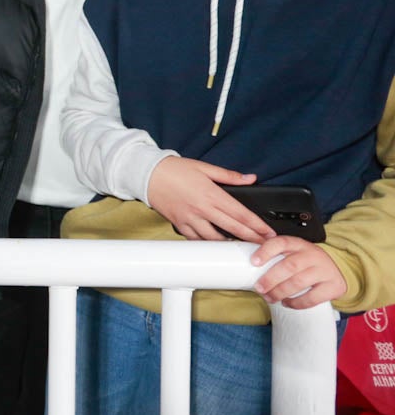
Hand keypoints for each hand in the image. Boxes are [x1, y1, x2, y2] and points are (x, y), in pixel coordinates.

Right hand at [145, 158, 269, 241]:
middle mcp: (202, 208)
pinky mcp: (179, 223)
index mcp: (211, 194)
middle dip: (251, 237)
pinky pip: (195, 238)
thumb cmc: (174, 169)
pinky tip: (215, 245)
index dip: (257, 225)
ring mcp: (190, 218)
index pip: (240, 213)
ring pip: (214, 238)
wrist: (146, 174)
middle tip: (265, 245)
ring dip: (229, 244)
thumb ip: (229, 175)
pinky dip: (206, 243)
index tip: (268, 232)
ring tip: (241, 247)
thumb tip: (250, 178)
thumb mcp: (204, 167)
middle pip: (232, 228)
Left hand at [251, 235, 345, 308]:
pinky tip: (287, 303)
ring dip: (280, 292)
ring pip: (299, 282)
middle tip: (259, 288)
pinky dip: (297, 303)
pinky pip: (313, 297)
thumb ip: (275, 256)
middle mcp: (313, 255)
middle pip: (289, 265)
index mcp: (299, 244)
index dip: (266, 251)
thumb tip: (245, 265)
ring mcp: (325, 270)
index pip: (281, 243)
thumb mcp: (292, 253)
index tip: (254, 262)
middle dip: (271, 279)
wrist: (335, 270)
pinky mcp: (334, 286)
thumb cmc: (306, 263)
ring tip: (270, 298)